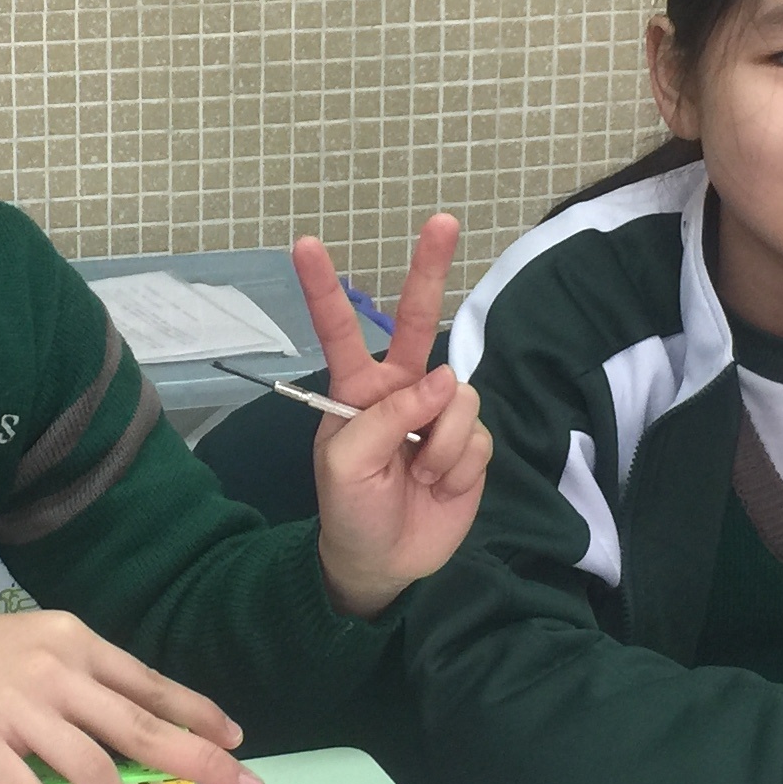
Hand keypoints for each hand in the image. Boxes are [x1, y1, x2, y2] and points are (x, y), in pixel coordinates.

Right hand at [0, 608, 261, 783]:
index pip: (148, 681)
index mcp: (68, 640)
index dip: (197, 713)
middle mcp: (53, 667)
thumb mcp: (19, 653)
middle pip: (144, 724)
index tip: (233, 740)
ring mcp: (17, 704)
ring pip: (96, 768)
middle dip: (203, 762)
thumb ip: (68, 687)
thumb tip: (118, 737)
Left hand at [295, 217, 493, 615]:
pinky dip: (460, 464)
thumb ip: (388, 418)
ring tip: (420, 474)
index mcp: (358, 390)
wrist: (384, 563)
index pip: (340, 330)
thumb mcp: (348, 465)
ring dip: (442, 443)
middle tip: (442, 220)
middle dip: (429, 269)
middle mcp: (401, 390)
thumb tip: (442, 381)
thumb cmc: (349, 511)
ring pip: (458, 396)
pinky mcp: (471, 443)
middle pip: (416, 321)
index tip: (304, 244)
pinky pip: (478, 435)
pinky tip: (441, 483)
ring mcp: (439, 414)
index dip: (323, 288)